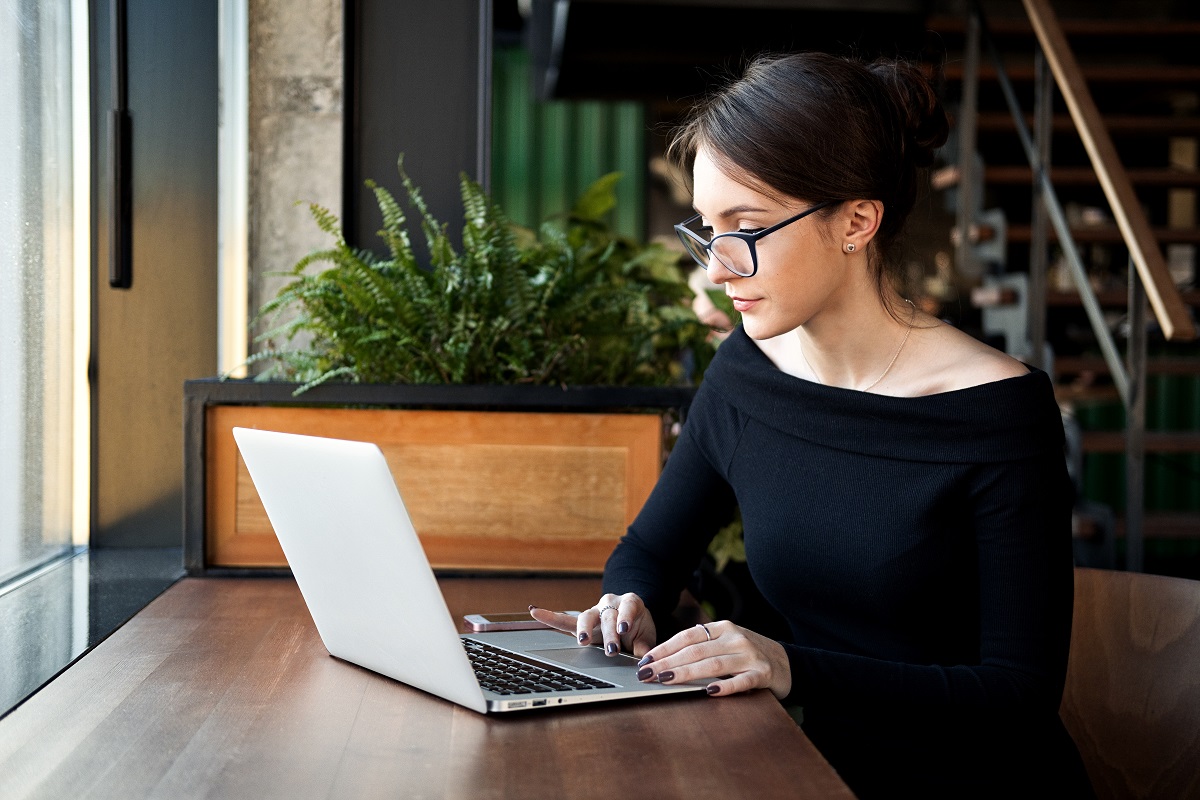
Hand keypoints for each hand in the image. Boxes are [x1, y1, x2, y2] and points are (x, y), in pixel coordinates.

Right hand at [529, 593, 656, 657]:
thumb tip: (644, 664)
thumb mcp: (647, 637)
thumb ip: (644, 648)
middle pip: (607, 617)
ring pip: (586, 617)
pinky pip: (565, 619)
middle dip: (609, 634)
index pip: (628, 608)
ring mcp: (595, 610)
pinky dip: (550, 617)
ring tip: (582, 641)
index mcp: (630, 603)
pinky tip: (535, 612)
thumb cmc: (639, 628)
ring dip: (584, 630)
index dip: (625, 617)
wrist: (634, 619)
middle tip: (612, 650)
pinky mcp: (583, 620)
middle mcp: (610, 603)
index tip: (624, 628)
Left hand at [634, 621, 791, 699]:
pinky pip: (741, 681)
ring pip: (713, 665)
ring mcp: (750, 655)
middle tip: (647, 675)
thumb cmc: (748, 654)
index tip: (646, 661)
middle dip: (668, 663)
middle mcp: (735, 638)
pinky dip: (725, 686)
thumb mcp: (726, 642)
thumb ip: (702, 646)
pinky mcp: (763, 674)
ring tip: (667, 681)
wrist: (787, 662)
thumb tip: (664, 658)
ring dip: (687, 673)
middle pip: (696, 652)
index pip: (687, 637)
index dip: (664, 649)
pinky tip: (710, 692)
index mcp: (722, 628)